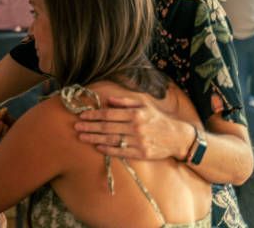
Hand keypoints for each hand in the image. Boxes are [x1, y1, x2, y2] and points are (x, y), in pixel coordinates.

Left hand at [73, 95, 192, 159]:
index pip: (109, 114)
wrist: (177, 137)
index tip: (82, 115)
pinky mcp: (141, 153)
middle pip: (107, 127)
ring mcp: (138, 141)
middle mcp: (136, 127)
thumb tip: (107, 100)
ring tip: (82, 137)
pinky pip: (121, 152)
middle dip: (90, 127)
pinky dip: (108, 150)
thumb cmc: (157, 119)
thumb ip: (125, 102)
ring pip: (112, 140)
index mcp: (135, 114)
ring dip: (94, 138)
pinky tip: (98, 147)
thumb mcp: (144, 105)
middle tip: (76, 126)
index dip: (94, 115)